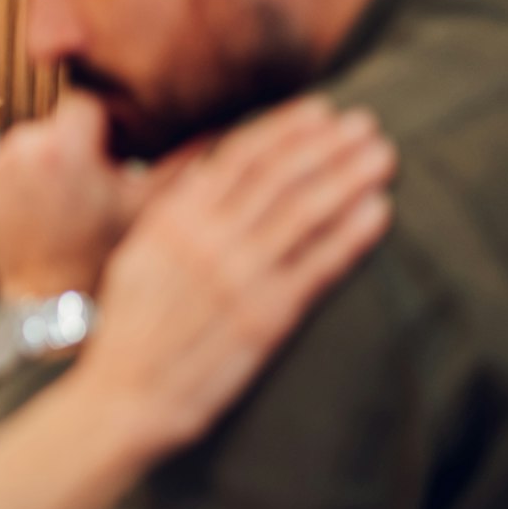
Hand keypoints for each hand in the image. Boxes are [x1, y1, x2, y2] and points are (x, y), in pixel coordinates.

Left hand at [0, 94, 174, 299]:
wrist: (50, 300)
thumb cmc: (101, 256)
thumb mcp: (150, 205)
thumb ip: (185, 157)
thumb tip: (221, 124)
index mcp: (63, 147)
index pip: (87, 101)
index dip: (106, 124)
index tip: (115, 151)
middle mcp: (21, 149)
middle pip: (58, 121)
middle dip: (79, 143)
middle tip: (95, 182)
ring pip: (33, 139)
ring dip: (51, 157)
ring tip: (69, 197)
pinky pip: (8, 160)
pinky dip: (24, 174)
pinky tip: (44, 204)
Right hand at [75, 96, 395, 454]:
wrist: (125, 397)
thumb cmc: (128, 331)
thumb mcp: (134, 258)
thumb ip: (173, 215)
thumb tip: (209, 172)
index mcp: (172, 220)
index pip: (237, 158)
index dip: (283, 130)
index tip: (318, 111)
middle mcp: (207, 241)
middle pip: (279, 177)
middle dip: (327, 145)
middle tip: (365, 123)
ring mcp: (239, 278)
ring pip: (305, 212)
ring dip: (348, 178)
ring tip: (382, 155)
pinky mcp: (266, 317)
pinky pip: (318, 266)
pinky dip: (351, 235)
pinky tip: (379, 210)